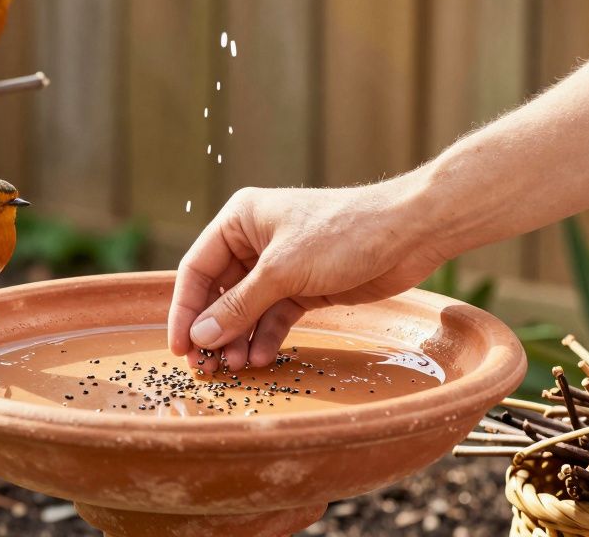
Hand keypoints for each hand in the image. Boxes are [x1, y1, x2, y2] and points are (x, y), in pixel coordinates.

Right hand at [168, 176, 445, 371]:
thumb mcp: (283, 271)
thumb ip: (240, 305)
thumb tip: (201, 335)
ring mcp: (281, 265)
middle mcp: (255, 241)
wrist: (409, 233)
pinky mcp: (305, 286)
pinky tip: (261, 358)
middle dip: (214, 330)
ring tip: (236, 368)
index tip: (180, 347)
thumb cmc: (343, 234)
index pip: (197, 268)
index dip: (184, 309)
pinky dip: (266, 337)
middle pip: (219, 292)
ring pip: (247, 309)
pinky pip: (274, 316)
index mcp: (239, 221)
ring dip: (239, 338)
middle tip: (206, 367)